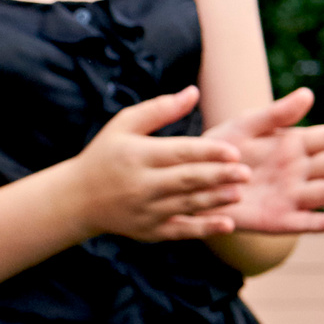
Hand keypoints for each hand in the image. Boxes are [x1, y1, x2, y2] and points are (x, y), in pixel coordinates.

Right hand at [66, 86, 250, 241]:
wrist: (76, 199)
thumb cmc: (105, 155)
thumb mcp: (123, 125)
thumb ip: (159, 109)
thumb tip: (194, 92)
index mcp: (136, 155)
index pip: (179, 152)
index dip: (209, 152)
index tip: (234, 151)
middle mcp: (140, 184)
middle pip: (187, 179)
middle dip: (219, 176)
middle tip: (247, 173)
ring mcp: (144, 210)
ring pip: (187, 204)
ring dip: (216, 200)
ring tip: (239, 193)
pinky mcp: (148, 231)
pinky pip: (180, 231)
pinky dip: (204, 229)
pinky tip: (227, 224)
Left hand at [203, 87, 323, 232]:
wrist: (191, 183)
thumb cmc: (220, 150)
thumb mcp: (244, 127)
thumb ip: (275, 114)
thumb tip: (307, 94)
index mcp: (294, 145)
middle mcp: (299, 171)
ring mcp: (290, 196)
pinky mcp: (277, 220)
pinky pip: (304, 222)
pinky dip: (323, 222)